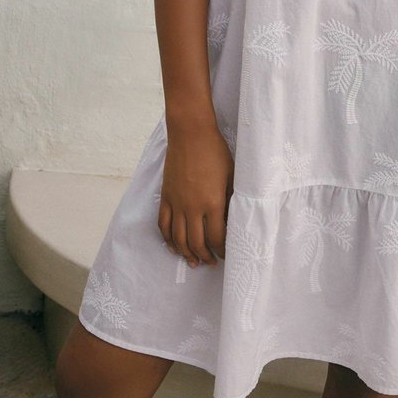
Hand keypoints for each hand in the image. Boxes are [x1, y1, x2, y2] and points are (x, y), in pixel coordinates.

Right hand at [158, 124, 234, 267]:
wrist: (191, 134)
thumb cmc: (216, 152)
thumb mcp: (232, 176)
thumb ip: (232, 200)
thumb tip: (233, 220)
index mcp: (213, 203)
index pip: (217, 238)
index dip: (222, 250)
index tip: (226, 254)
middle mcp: (193, 207)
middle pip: (197, 243)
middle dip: (206, 257)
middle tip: (212, 263)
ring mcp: (177, 203)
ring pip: (178, 239)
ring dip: (186, 254)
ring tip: (194, 261)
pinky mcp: (166, 197)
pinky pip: (163, 225)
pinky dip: (168, 240)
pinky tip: (174, 247)